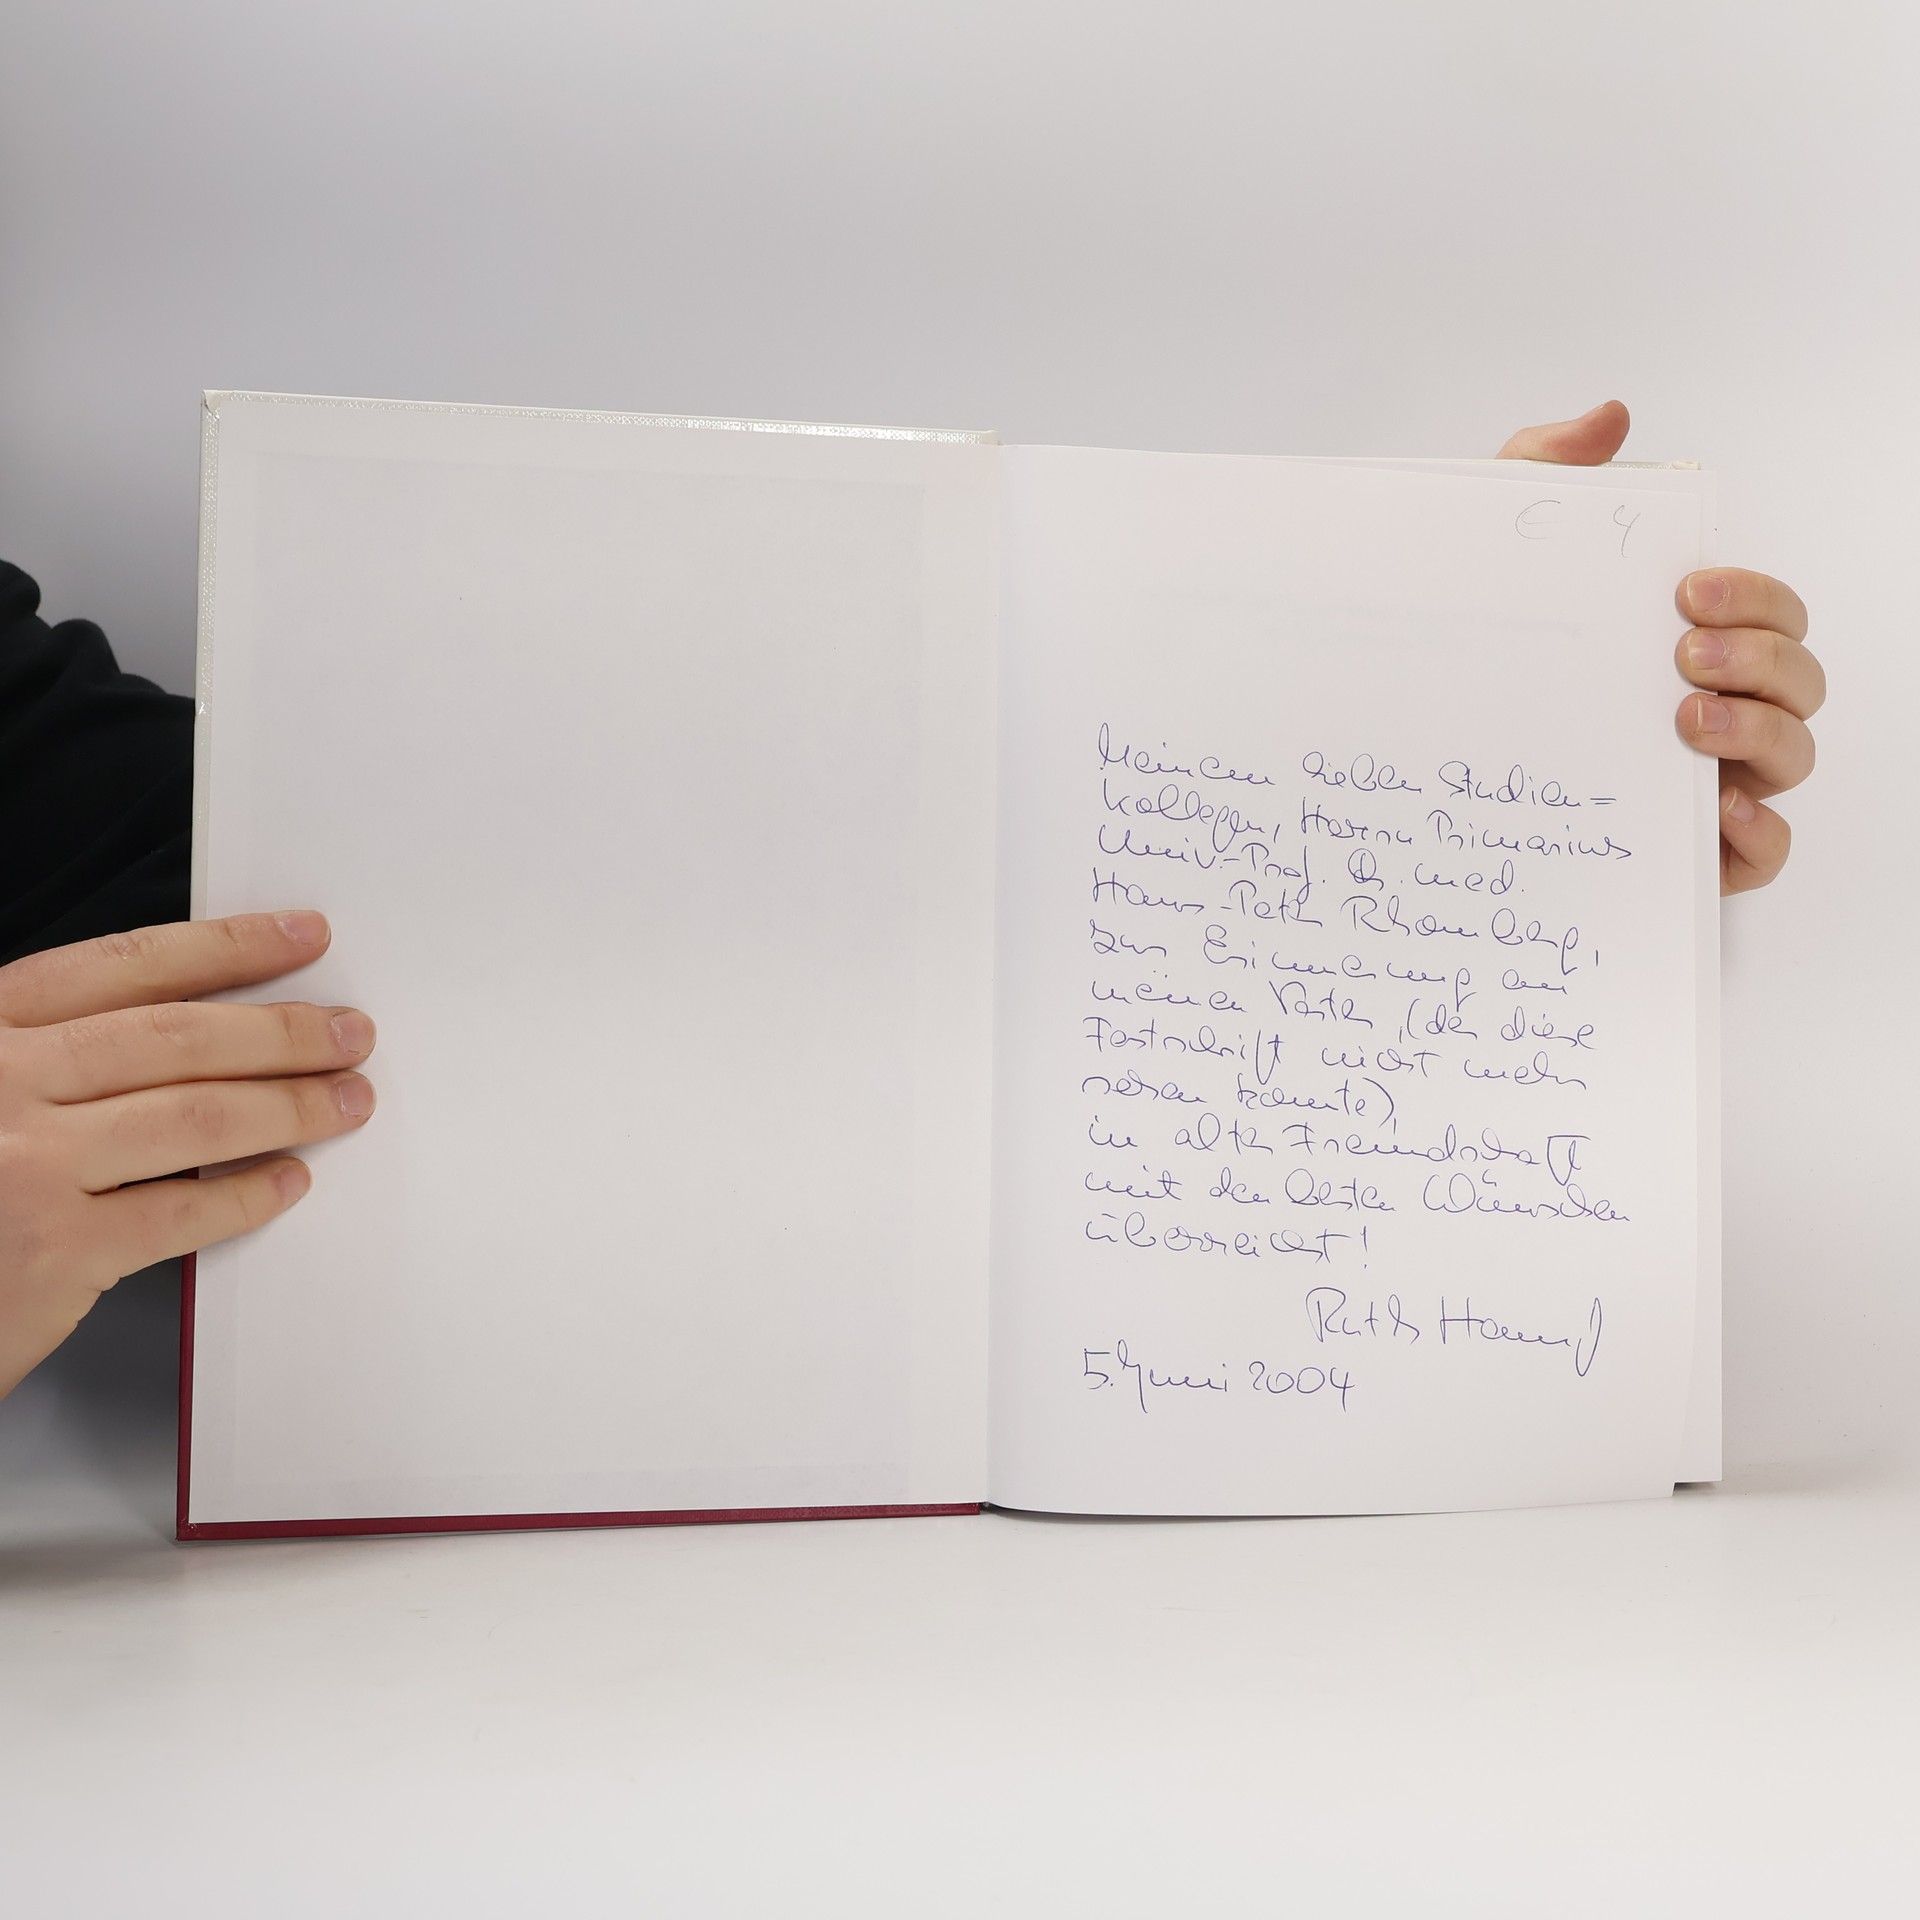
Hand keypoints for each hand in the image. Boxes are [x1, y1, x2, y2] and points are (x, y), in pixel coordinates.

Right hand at [0, 911, 376, 1397]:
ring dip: (290, 1107)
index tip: (301, 937)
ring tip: (346, 1100)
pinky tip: (287, 1182)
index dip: (226, 947)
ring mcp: (24, 1169)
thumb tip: (200, 1032)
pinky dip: (247, 1196)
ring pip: (195, 1120)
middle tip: (351, 1032)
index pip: (124, 967)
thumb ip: (56, 1054)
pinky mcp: (51, 1255)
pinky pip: (182, 1214)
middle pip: (176, 1039)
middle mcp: (1, 1084)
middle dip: (282, 1032)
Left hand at [1498, 400, 1822, 892]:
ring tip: (1685, 719)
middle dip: (1760, 660)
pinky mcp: (1689, 854)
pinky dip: (1757, 834)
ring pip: (1791, 758)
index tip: (1688, 590)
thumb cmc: (1478, 647)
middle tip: (1682, 656)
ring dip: (1759, 733)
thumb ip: (1545, 473)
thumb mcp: (1493, 554)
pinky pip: (1761, 853)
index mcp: (1692, 641)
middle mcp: (1717, 707)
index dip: (1753, 596)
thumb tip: (1611, 418)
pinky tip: (1715, 808)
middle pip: (1799, 681)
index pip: (1771, 612)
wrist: (1402, 746)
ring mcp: (1709, 781)